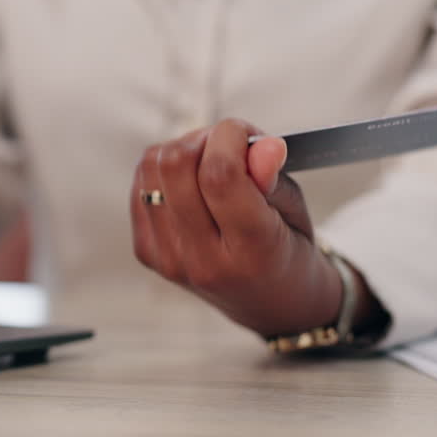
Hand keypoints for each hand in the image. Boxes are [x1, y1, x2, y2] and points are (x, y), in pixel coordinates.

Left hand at [130, 119, 361, 337]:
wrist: (269, 303)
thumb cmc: (288, 251)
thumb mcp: (295, 212)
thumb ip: (274, 177)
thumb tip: (262, 143)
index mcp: (250, 252)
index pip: (220, 174)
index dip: (229, 137)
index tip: (247, 133)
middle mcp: (202, 259)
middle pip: (176, 165)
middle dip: (204, 138)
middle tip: (229, 147)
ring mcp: (168, 258)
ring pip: (151, 168)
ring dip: (182, 151)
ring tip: (211, 164)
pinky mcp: (147, 252)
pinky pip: (141, 185)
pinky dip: (164, 172)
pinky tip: (191, 184)